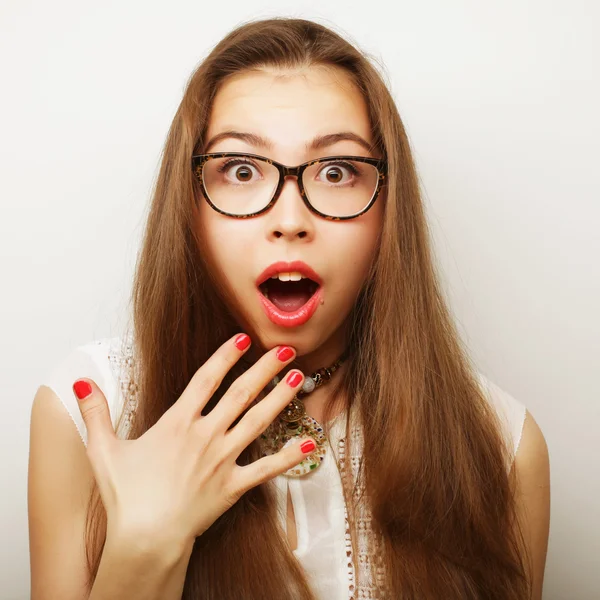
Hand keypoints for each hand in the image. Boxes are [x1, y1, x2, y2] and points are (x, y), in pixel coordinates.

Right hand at [72, 334, 313, 549]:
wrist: (144, 538)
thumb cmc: (125, 496)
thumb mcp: (103, 450)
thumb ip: (95, 413)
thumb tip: (81, 383)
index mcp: (177, 423)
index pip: (206, 378)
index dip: (226, 355)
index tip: (244, 339)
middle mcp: (205, 435)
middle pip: (240, 393)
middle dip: (264, 368)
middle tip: (286, 350)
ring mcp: (222, 459)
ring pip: (258, 421)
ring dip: (279, 398)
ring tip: (298, 378)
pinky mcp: (234, 485)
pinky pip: (266, 468)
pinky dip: (289, 456)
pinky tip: (310, 443)